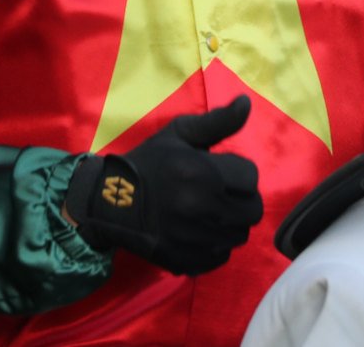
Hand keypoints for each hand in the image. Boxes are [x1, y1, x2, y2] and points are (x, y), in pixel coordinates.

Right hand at [66, 96, 262, 275]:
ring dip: (231, 223)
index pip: (251, 176)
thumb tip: (247, 102)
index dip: (238, 172)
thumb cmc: (149, 163)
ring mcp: (195, 238)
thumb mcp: (179, 133)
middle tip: (222, 194)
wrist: (110, 202)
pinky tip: (199, 231)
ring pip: (240, 234)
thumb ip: (218, 121)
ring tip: (210, 212)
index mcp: (203, 172)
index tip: (222, 172)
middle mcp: (202, 207)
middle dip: (241, 199)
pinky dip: (216, 245)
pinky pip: (222, 255)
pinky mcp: (188, 261)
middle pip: (252, 210)